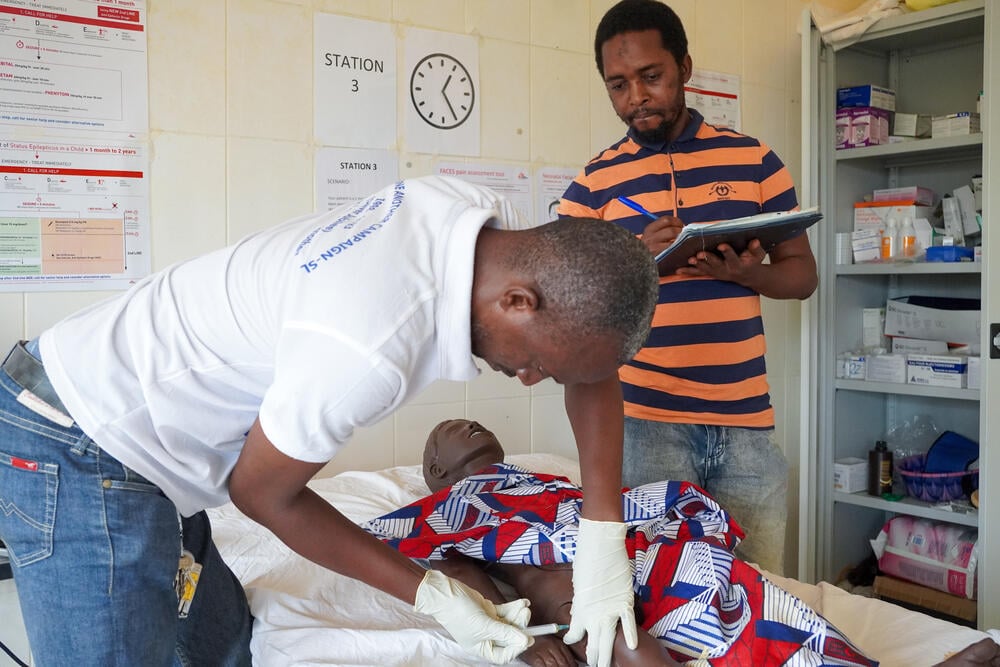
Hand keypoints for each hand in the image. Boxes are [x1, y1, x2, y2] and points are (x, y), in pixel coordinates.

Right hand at [414, 568, 531, 663]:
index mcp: (481, 647)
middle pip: (508, 637)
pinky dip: (514, 607)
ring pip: (508, 622)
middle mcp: (485, 637)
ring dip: (517, 615)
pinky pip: (505, 611)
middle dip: (519, 627)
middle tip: (526, 616)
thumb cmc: (458, 613)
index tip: (527, 638)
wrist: (445, 593)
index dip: (516, 648)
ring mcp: (487, 623)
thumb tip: (524, 641)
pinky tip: (522, 602)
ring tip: (524, 607)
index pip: (503, 655)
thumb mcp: (484, 625)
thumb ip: (505, 633)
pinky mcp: (488, 610)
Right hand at [522, 635, 577, 666]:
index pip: (569, 658)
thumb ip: (559, 650)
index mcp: (557, 642)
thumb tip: (570, 662)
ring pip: (554, 666)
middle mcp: (551, 646)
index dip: (572, 666)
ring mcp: (542, 651)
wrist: (521, 630)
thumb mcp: (550, 641)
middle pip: (563, 663)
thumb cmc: (536, 637)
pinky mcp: (533, 657)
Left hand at [563, 518, 637, 666]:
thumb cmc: (586, 560)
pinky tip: (633, 647)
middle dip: (593, 657)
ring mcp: (610, 610)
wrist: (601, 545)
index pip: (574, 633)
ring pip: (609, 640)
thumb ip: (580, 601)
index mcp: (579, 609)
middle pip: (593, 644)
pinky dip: (631, 635)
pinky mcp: (625, 602)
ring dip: (607, 655)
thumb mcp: (578, 583)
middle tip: (594, 665)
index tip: (572, 642)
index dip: (572, 639)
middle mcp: (593, 614)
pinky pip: (629, 623)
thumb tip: (579, 610)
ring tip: (605, 666)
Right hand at [640, 216, 684, 257]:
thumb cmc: (648, 248)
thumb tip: (680, 225)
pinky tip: (679, 249)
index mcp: (649, 229)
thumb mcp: (651, 235)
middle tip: (684, 234)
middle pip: (672, 230)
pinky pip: (674, 250)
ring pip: (674, 240)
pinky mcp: (659, 256)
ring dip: (682, 240)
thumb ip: (662, 228)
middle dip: (681, 231)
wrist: (639, 260)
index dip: (677, 221)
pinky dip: (679, 248)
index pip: (666, 220)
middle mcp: (651, 238)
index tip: (680, 225)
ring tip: (682, 241)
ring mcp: (655, 248)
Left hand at [675, 238, 766, 281]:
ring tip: (689, 259)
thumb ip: (756, 248)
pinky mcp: (711, 274)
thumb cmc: (753, 262)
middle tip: (699, 254)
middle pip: (716, 264)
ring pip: (705, 269)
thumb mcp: (758, 255)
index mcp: (738, 265)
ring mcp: (717, 273)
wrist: (749, 277)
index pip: (732, 257)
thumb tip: (755, 240)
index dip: (727, 251)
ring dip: (696, 265)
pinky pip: (698, 273)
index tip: (721, 245)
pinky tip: (678, 269)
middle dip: (707, 259)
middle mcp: (726, 270)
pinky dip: (688, 271)